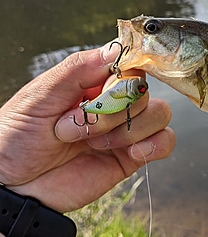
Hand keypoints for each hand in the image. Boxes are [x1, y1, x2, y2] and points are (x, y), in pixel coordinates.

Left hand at [0, 42, 175, 212]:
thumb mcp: (39, 95)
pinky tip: (131, 152)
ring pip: (158, 113)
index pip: (128, 63)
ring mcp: (123, 129)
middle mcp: (111, 103)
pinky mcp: (131, 157)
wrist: (12, 187)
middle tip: (75, 126)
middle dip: (111, 110)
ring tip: (93, 144)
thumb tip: (115, 49)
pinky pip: (164, 142)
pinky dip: (155, 145)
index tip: (109, 86)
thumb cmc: (16, 138)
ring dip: (127, 129)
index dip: (124, 73)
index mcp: (90, 82)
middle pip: (143, 89)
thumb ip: (77, 69)